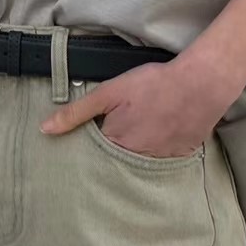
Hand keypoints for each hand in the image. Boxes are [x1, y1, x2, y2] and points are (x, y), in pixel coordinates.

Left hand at [40, 58, 231, 156]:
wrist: (200, 83)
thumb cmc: (153, 84)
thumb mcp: (109, 92)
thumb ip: (76, 113)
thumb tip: (45, 130)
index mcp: (115, 145)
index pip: (95, 155)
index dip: (93, 145)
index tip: (96, 136)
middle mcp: (136, 159)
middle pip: (118, 162)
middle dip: (115, 152)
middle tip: (125, 130)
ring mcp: (161, 160)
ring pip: (141, 163)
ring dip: (138, 153)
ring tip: (144, 132)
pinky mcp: (180, 156)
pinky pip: (164, 160)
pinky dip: (160, 150)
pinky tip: (163, 134)